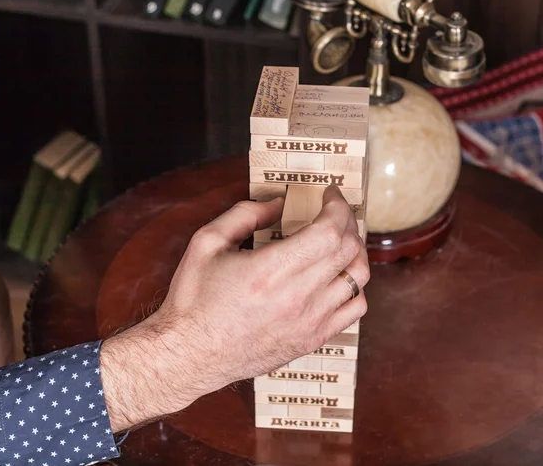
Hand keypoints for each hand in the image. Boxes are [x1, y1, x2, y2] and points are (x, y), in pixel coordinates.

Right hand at [100, 185, 368, 431]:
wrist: (189, 355)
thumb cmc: (194, 300)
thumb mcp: (206, 242)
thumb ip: (244, 215)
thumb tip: (277, 205)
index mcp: (271, 270)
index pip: (330, 231)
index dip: (337, 207)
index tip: (330, 194)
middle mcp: (298, 297)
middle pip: (349, 250)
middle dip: (347, 222)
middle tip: (334, 213)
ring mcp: (309, 322)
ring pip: (359, 279)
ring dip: (356, 252)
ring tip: (340, 241)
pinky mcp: (312, 340)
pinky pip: (354, 310)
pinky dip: (355, 287)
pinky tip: (337, 278)